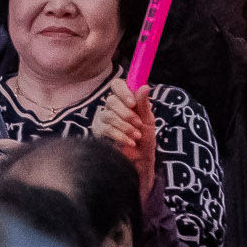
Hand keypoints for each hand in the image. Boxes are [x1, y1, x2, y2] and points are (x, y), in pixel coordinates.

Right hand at [91, 79, 157, 200]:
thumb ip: (143, 104)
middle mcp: (112, 106)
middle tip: (138, 124)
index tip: (132, 103)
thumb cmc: (145, 139)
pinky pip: (105, 128)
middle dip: (127, 113)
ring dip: (125, 126)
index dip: (123, 91)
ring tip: (137, 136)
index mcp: (125, 100)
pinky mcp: (98, 131)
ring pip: (108, 114)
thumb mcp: (148, 120)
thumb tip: (144, 86)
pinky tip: (130, 142)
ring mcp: (103, 118)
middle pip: (111, 100)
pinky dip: (120, 135)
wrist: (140, 162)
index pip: (117, 85)